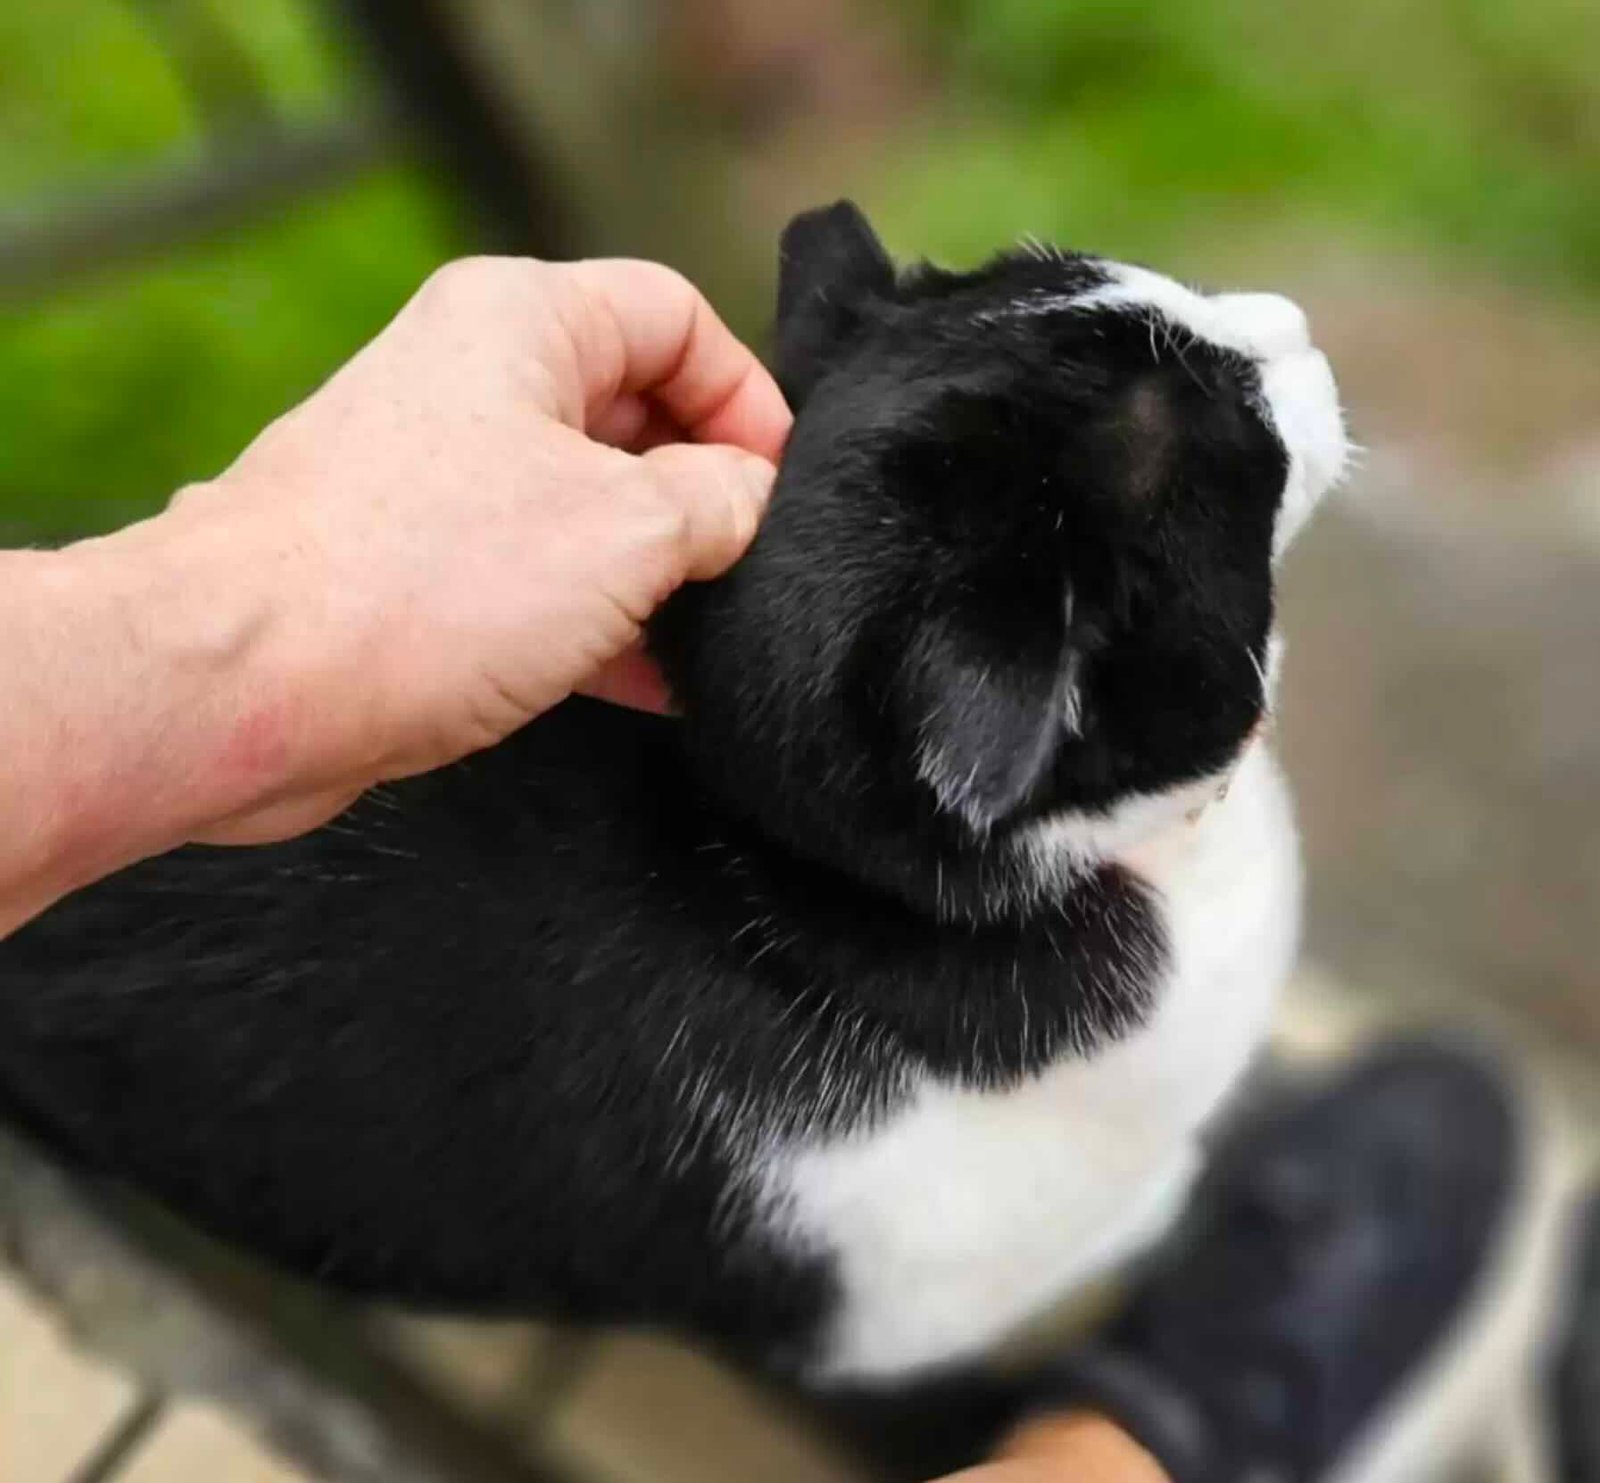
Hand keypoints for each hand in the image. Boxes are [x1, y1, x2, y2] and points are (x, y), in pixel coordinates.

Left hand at [1, 256, 790, 933]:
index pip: (675, 317)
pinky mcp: (420, 571)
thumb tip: (754, 503)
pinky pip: (539, 579)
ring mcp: (442, 480)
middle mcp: (475, 384)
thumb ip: (722, 502)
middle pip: (636, 414)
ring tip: (715, 645)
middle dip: (706, 497)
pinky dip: (603, 622)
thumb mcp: (626, 529)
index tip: (783, 491)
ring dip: (660, 576)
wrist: (239, 687)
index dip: (747, 398)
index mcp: (521, 321)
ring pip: (590, 508)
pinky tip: (655, 685)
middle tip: (753, 574)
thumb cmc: (421, 582)